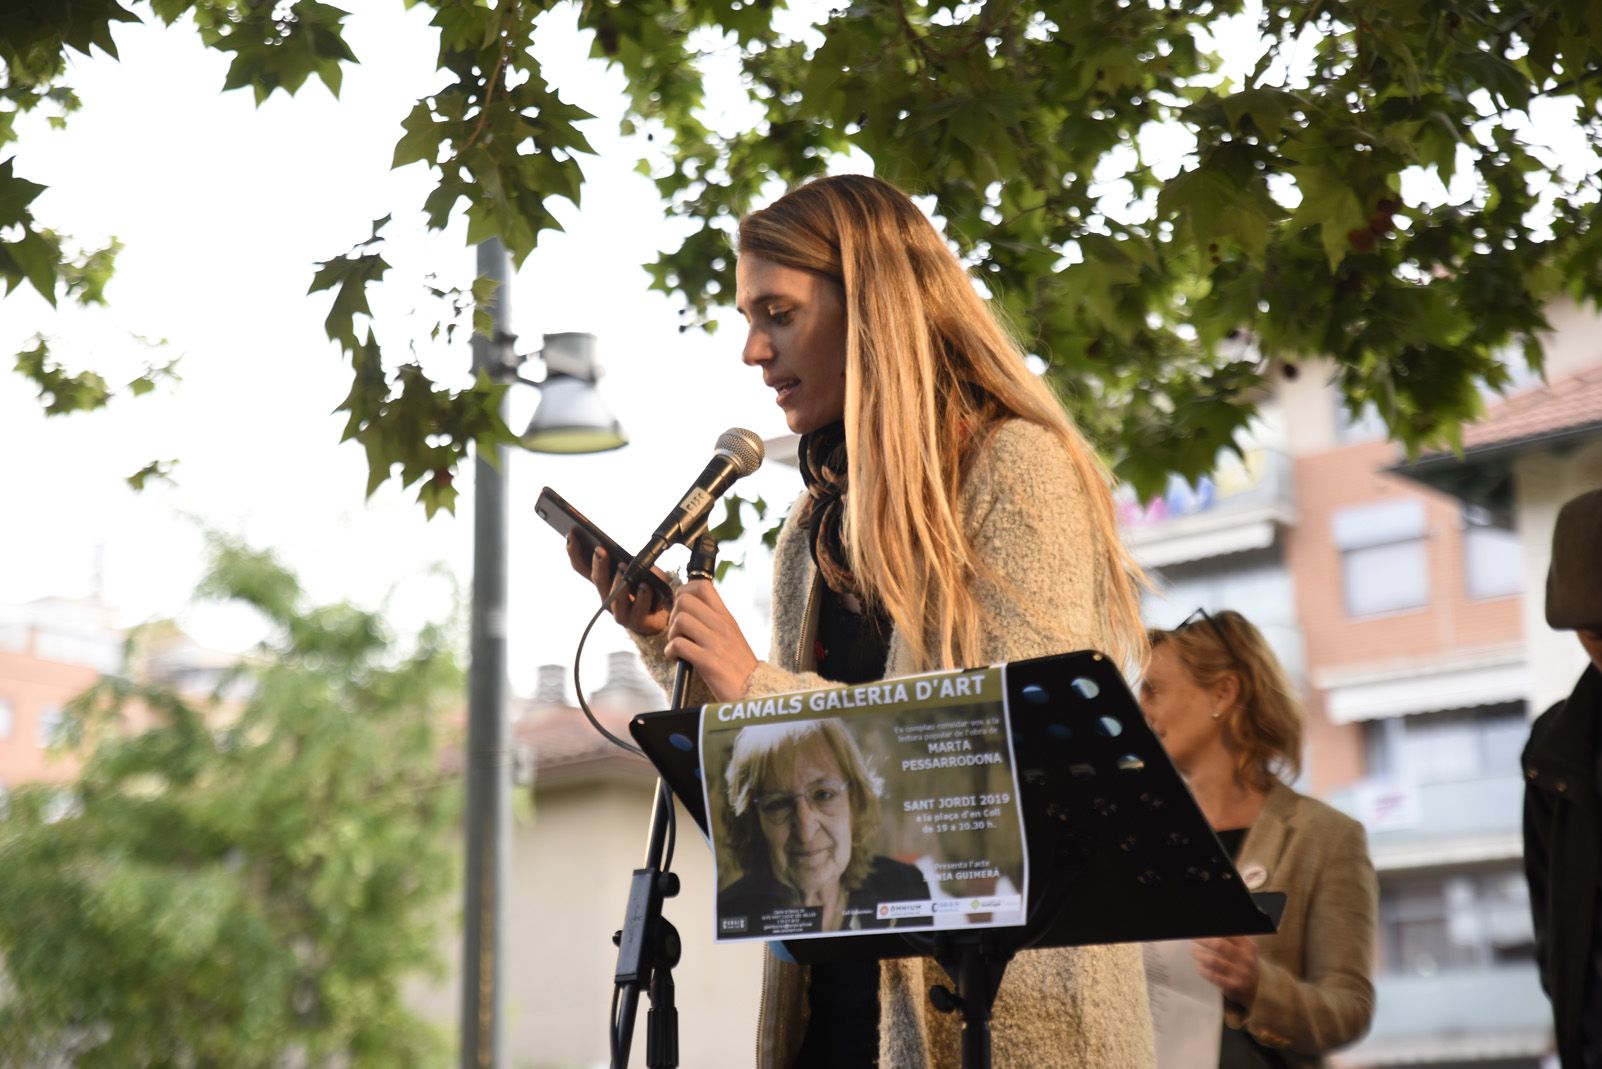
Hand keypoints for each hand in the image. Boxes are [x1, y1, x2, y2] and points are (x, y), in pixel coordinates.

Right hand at [566, 533, 668, 637]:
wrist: (663, 613)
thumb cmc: (646, 586)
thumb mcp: (635, 568)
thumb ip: (624, 559)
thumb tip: (617, 546)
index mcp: (603, 581)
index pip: (583, 566)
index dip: (574, 552)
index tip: (571, 534)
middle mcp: (607, 597)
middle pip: (598, 580)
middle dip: (599, 564)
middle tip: (600, 549)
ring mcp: (620, 611)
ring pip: (616, 598)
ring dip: (618, 581)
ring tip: (623, 567)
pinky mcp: (638, 621)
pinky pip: (639, 609)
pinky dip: (642, 597)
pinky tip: (645, 586)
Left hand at [664, 578, 756, 702]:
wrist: (754, 690)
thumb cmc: (739, 666)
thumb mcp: (731, 635)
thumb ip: (714, 621)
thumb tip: (690, 610)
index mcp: (726, 617)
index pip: (703, 585)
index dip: (684, 592)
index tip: (681, 608)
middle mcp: (721, 625)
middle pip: (684, 600)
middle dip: (673, 615)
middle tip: (678, 631)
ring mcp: (715, 642)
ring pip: (680, 620)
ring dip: (672, 634)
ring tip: (678, 646)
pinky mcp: (708, 661)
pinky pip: (678, 645)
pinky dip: (671, 652)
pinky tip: (678, 659)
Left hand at [1192, 936, 1259, 1007]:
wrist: (1257, 990)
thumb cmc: (1244, 965)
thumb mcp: (1245, 950)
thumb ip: (1232, 939)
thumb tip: (1209, 934)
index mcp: (1248, 946)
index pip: (1229, 934)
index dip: (1211, 932)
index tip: (1201, 931)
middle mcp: (1246, 958)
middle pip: (1219, 944)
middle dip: (1203, 940)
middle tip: (1193, 939)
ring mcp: (1240, 972)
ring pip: (1214, 960)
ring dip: (1200, 955)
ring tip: (1193, 952)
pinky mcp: (1233, 985)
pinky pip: (1213, 976)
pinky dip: (1202, 970)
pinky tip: (1198, 966)